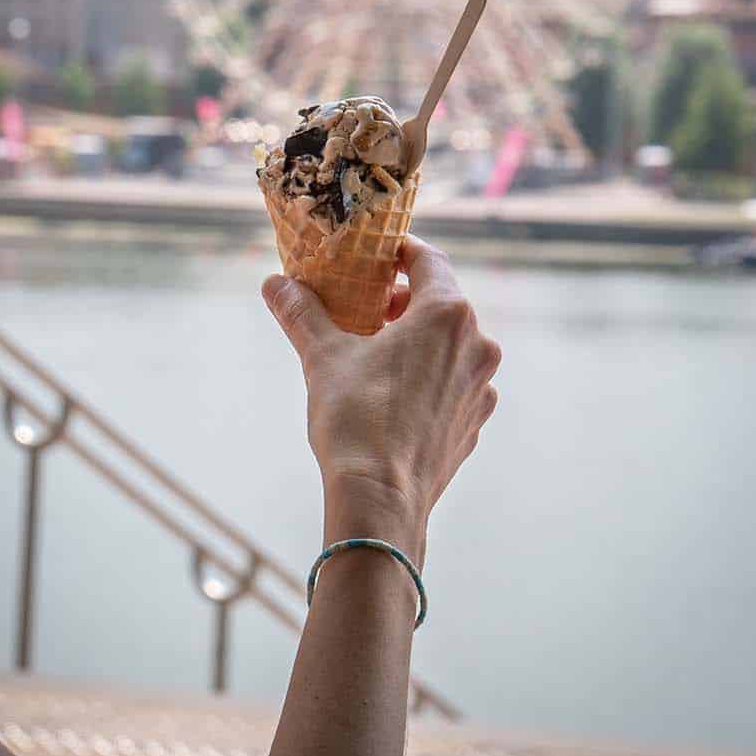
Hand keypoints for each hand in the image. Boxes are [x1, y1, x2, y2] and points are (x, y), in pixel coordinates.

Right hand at [262, 236, 500, 566]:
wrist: (381, 503)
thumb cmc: (356, 419)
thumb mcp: (323, 356)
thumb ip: (302, 312)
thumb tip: (275, 283)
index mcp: (447, 314)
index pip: (428, 259)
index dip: (398, 252)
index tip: (373, 258)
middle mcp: (477, 345)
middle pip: (440, 302)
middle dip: (401, 300)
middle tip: (363, 308)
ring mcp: (480, 388)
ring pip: (449, 345)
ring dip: (416, 340)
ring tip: (374, 353)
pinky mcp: (473, 423)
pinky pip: (452, 383)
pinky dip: (427, 377)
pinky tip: (392, 395)